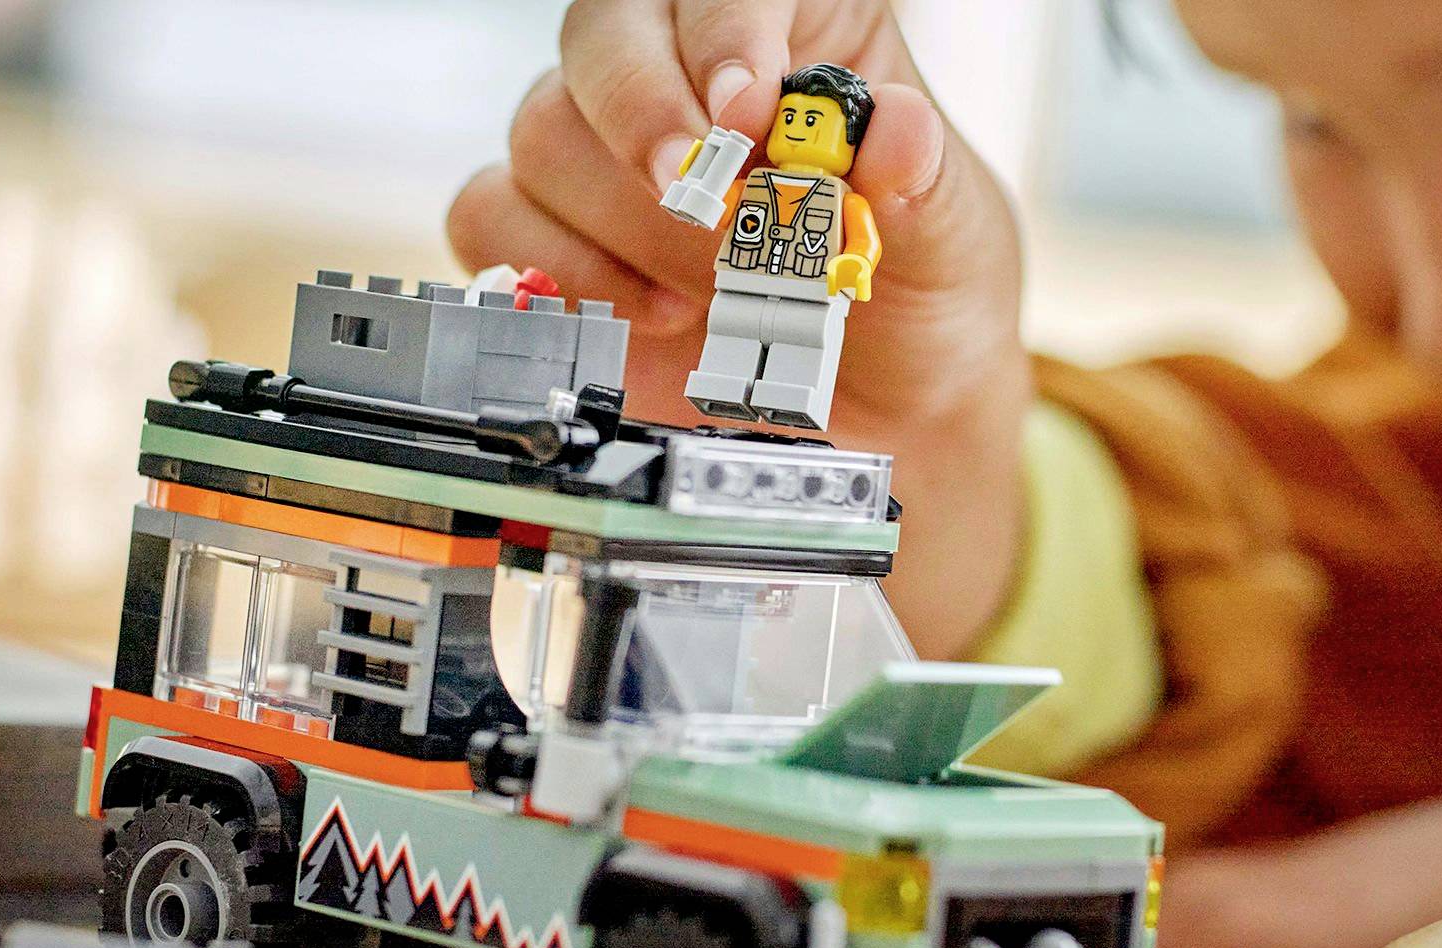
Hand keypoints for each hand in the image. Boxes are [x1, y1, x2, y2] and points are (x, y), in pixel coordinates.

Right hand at [450, 1, 1034, 655]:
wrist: (886, 414)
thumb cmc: (914, 298)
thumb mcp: (947, 236)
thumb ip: (919, 177)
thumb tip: (893, 129)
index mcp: (788, 26)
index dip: (721, 30)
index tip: (749, 103)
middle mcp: (683, 75)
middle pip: (601, 33)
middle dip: (642, 113)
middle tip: (695, 193)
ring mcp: (609, 160)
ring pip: (545, 134)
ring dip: (624, 223)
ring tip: (709, 288)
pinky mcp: (558, 245)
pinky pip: (494, 221)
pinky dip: (559, 272)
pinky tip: (648, 314)